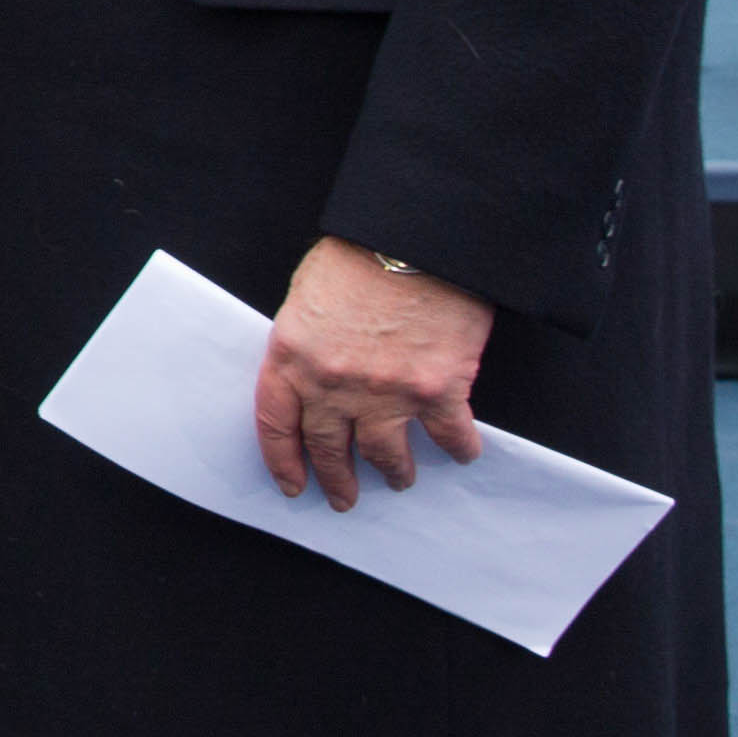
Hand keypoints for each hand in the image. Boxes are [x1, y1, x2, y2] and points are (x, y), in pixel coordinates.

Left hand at [258, 235, 491, 509]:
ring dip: (395, 472)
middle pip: (328, 447)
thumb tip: (314, 376)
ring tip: (400, 479)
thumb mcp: (306, 297)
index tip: (293, 485)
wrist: (415, 239)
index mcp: (292, 356)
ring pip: (386, 454)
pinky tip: (462, 454)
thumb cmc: (358, 256)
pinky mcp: (437, 390)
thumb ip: (306, 343)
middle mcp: (333, 384)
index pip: (276, 423)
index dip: (283, 460)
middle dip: (336, 479)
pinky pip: (449, 437)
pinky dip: (458, 449)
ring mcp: (386, 392)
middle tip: (343, 498)